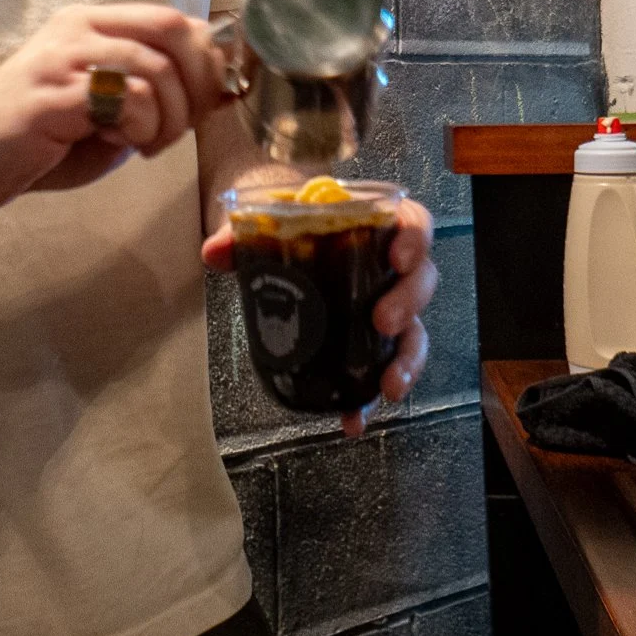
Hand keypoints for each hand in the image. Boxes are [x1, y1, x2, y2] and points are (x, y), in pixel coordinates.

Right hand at [0, 4, 228, 210]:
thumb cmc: (40, 136)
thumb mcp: (105, 104)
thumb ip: (150, 89)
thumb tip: (217, 88)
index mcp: (91, 23)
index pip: (171, 18)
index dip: (206, 58)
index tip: (209, 99)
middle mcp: (77, 29)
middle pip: (171, 31)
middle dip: (197, 83)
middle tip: (183, 125)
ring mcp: (63, 58)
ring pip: (154, 70)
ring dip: (168, 118)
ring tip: (147, 143)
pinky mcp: (53, 94)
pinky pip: (125, 101)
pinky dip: (140, 129)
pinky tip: (121, 144)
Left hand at [201, 195, 436, 438]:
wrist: (279, 233)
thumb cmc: (288, 219)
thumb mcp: (265, 216)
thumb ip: (241, 231)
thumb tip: (215, 252)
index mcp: (374, 223)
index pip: (412, 223)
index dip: (415, 239)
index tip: (398, 257)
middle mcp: (388, 266)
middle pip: (420, 280)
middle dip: (408, 303)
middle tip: (382, 321)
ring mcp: (383, 304)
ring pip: (414, 330)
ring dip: (406, 360)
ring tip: (387, 386)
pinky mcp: (366, 341)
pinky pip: (380, 368)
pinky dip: (368, 397)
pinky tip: (354, 418)